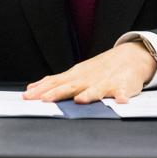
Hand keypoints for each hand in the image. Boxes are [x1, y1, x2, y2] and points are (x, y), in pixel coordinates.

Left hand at [22, 41, 156, 103]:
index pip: (55, 83)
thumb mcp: (75, 74)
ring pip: (96, 89)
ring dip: (89, 94)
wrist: (129, 57)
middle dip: (57, 93)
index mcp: (76, 76)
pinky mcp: (123, 86)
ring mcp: (105, 82)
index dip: (41, 90)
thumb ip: (56, 83)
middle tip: (45, 100)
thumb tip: (32, 88)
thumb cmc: (99, 70)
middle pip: (71, 86)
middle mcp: (88, 79)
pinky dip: (121, 95)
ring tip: (80, 100)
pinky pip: (122, 92)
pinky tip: (120, 100)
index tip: (27, 97)